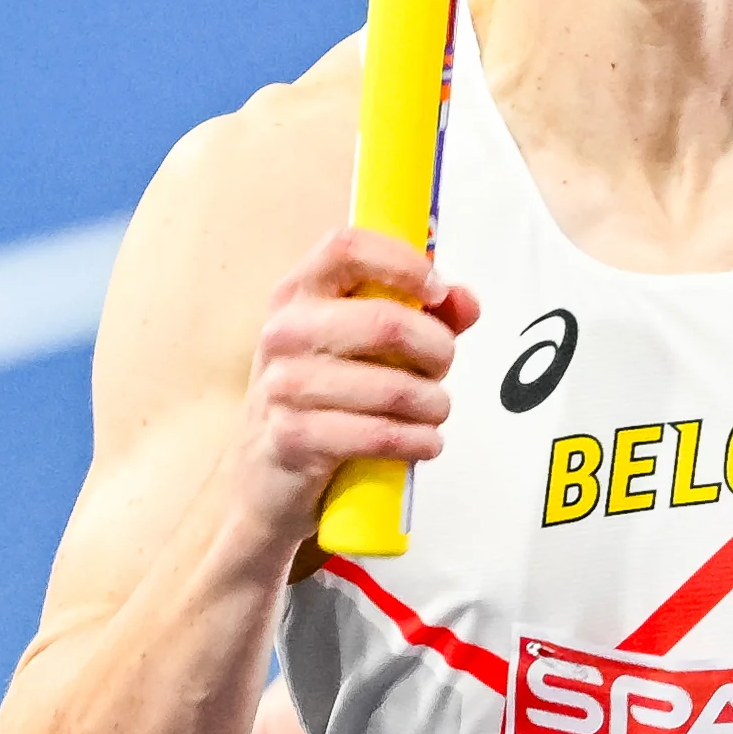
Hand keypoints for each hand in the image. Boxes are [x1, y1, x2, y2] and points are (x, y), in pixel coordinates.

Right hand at [232, 226, 478, 552]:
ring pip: (391, 387)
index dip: (404, 264)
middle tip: (443, 367)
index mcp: (297, 295)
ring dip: (433, 404)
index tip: (438, 291)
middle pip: (385, 321)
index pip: (347, 248)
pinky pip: (378, 435)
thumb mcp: (360, 352)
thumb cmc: (321, 405)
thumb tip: (465, 302)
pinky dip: (418, 442)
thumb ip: (417, 318)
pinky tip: (425, 443)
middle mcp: (284, 333)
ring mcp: (283, 386)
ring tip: (435, 413)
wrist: (267, 484)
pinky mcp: (293, 438)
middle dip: (435, 349)